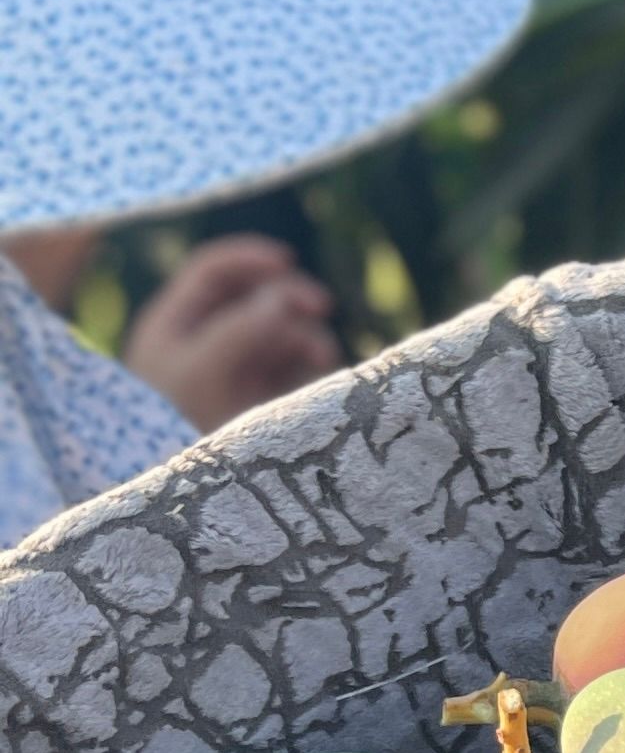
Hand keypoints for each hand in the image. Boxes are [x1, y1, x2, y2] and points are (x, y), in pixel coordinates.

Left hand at [123, 235, 342, 430]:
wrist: (179, 494)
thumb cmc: (174, 427)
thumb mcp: (197, 371)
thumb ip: (238, 330)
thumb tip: (282, 297)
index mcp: (177, 323)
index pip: (215, 271)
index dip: (251, 258)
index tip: (287, 261)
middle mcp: (209, 340)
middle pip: (255, 296)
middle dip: (289, 297)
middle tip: (321, 306)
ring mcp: (238, 370)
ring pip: (281, 333)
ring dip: (305, 334)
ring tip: (321, 353)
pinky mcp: (264, 400)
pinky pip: (295, 369)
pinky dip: (311, 365)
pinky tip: (322, 373)